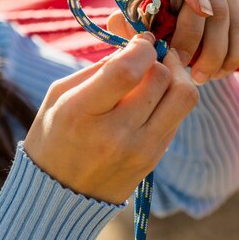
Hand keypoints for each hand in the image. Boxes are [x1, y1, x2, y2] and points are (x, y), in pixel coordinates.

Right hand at [24, 33, 198, 203]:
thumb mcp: (61, 94)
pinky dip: (171, 99)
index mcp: (81, 112)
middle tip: (151, 55)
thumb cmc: (55, 135)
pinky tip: (154, 99)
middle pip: (162, 78)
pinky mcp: (154, 159)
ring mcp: (139, 150)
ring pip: (184, 97)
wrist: (58, 197)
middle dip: (160, 58)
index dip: (143, 47)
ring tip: (160, 72)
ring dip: (176, 76)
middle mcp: (114, 134)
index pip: (128, 70)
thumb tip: (138, 42)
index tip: (141, 42)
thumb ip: (101, 66)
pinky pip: (178, 116)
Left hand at [109, 0, 238, 84]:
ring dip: (217, 51)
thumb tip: (143, 41)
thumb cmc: (137, 4)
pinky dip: (232, 51)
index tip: (202, 12)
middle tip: (188, 70)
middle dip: (200, 39)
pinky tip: (219, 71)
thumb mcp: (126, 10)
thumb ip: (127, 24)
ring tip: (202, 76)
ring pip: (227, 14)